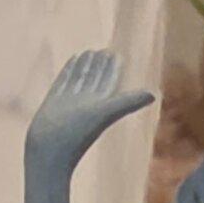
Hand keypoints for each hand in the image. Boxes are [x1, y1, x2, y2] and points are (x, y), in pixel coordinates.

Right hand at [28, 48, 155, 170]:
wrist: (49, 151)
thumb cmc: (77, 134)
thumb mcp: (105, 113)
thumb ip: (129, 102)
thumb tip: (154, 95)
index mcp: (100, 105)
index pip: (109, 83)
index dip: (114, 69)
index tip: (117, 56)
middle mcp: (86, 103)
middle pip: (95, 80)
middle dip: (101, 66)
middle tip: (106, 51)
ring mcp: (70, 102)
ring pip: (80, 79)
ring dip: (86, 66)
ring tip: (90, 52)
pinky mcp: (55, 101)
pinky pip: (64, 81)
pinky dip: (69, 69)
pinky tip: (73, 59)